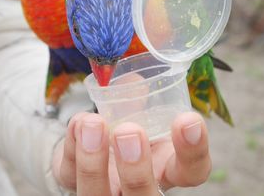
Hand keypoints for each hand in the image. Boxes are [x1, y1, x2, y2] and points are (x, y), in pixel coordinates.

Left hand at [53, 112, 210, 194]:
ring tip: (93, 123)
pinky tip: (78, 122)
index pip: (192, 172)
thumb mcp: (141, 116)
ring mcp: (105, 189)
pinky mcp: (73, 182)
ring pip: (98, 194)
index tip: (187, 119)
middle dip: (137, 170)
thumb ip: (140, 99)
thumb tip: (135, 80)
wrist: (95, 145)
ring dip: (94, 162)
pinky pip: (69, 173)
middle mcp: (138, 186)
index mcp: (164, 167)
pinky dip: (72, 145)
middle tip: (129, 131)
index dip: (194, 150)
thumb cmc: (127, 130)